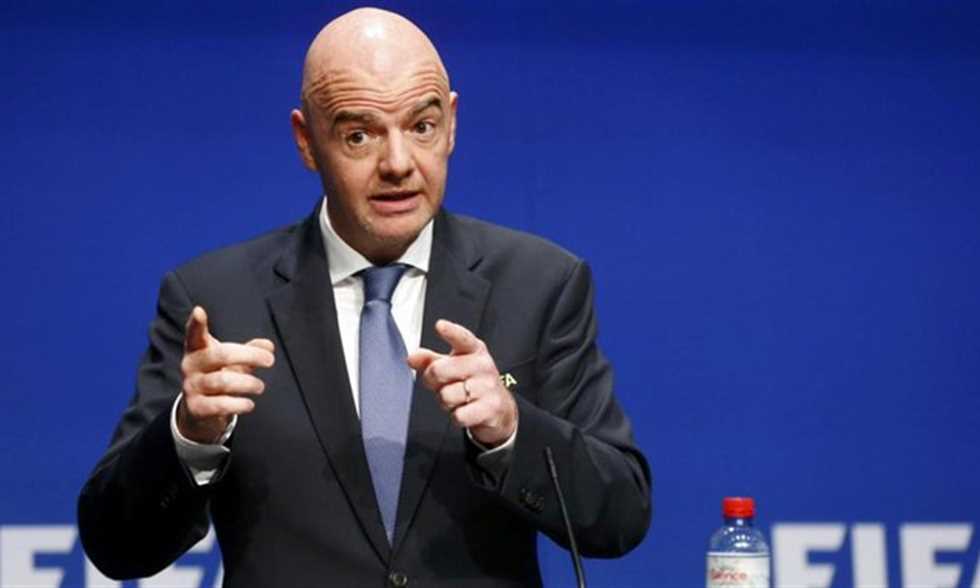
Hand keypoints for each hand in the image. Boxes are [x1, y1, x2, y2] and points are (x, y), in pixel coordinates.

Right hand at [177, 306, 275, 443]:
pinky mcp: (196, 408)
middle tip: (270, 360)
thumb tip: (269, 346)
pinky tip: (249, 404)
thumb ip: (250, 352)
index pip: (194, 334)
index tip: (199, 311)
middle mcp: (190, 366)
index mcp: (197, 350)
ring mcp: (191, 387)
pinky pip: (220, 405)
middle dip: (249, 356)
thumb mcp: (232, 362)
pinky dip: (239, 404)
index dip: (196, 323)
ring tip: (260, 387)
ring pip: (223, 381)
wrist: (199, 411)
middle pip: (220, 355)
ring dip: (248, 384)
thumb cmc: (217, 376)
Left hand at [407, 319, 516, 446]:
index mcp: (474, 350)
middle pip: (440, 370)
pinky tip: (465, 411)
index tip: (440, 326)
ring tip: (458, 399)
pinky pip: (458, 415)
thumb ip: (430, 360)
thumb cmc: (471, 383)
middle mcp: (483, 365)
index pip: (462, 338)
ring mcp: (488, 387)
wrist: (499, 408)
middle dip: (434, 382)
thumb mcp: (452, 367)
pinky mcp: (490, 408)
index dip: (450, 332)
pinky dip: (457, 416)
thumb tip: (412, 357)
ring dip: (446, 402)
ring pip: (446, 396)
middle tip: (444, 385)